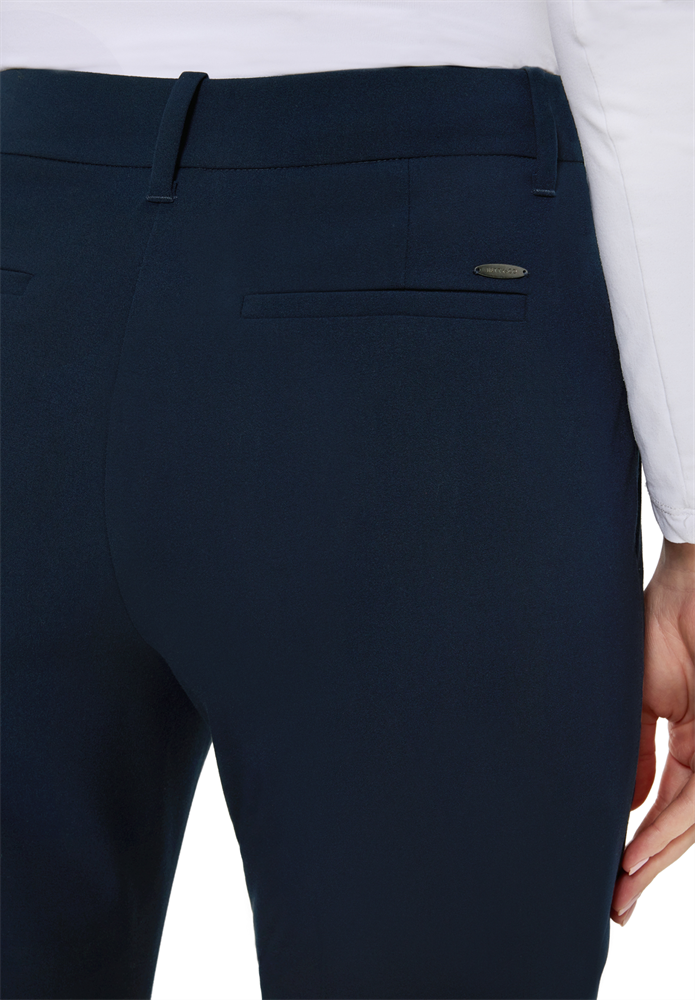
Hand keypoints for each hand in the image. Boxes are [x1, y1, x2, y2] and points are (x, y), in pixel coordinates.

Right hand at [611, 538, 694, 926]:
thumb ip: (639, 754)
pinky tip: (639, 848)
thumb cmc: (655, 630)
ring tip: (623, 884)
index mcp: (686, 743)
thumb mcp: (640, 702)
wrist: (684, 588)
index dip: (639, 842)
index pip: (664, 805)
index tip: (611, 876)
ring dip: (656, 854)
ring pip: (691, 818)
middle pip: (679, 822)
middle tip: (618, 902)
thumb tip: (628, 804)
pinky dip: (668, 824)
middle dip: (647, 864)